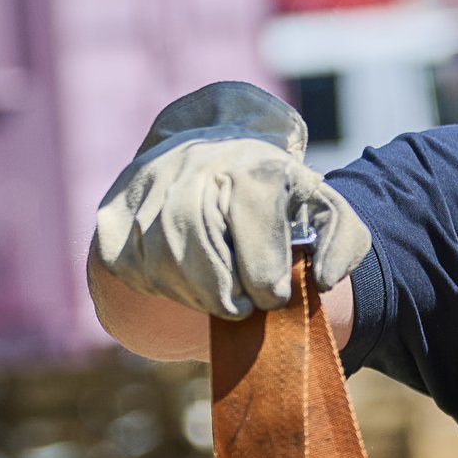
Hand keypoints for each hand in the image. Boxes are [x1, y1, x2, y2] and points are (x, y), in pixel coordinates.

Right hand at [90, 81, 369, 318]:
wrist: (218, 148)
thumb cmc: (276, 195)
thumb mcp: (325, 209)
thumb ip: (341, 245)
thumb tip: (319, 280)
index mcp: (252, 167)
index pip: (253, 229)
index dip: (266, 279)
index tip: (275, 296)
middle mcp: (195, 166)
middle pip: (199, 247)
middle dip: (223, 294)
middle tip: (242, 309)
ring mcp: (148, 185)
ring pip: (160, 258)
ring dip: (192, 295)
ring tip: (218, 299)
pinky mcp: (115, 209)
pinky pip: (129, 264)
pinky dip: (159, 286)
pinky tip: (185, 283)